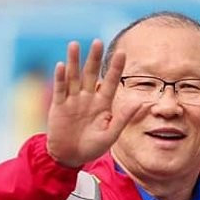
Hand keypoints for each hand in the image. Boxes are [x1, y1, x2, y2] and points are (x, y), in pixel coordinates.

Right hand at [46, 39, 142, 167]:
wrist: (70, 157)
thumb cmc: (92, 147)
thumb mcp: (111, 134)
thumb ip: (124, 117)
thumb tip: (141, 101)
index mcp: (103, 104)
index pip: (110, 82)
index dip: (116, 68)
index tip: (122, 52)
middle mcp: (88, 98)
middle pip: (91, 74)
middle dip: (94, 58)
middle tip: (98, 42)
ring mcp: (73, 100)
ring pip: (74, 77)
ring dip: (74, 61)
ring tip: (74, 44)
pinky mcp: (59, 106)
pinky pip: (60, 89)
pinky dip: (60, 78)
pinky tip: (61, 65)